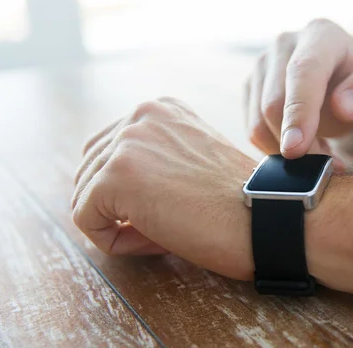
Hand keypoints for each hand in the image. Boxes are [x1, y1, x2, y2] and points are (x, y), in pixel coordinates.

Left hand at [71, 97, 255, 279]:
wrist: (267, 213)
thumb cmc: (239, 199)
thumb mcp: (192, 161)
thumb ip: (153, 160)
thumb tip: (103, 193)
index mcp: (160, 109)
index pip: (109, 149)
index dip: (130, 190)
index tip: (169, 206)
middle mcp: (140, 115)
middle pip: (90, 169)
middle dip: (117, 207)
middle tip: (164, 225)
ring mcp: (126, 143)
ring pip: (84, 195)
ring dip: (116, 223)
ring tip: (162, 234)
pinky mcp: (116, 177)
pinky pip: (85, 218)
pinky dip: (112, 240)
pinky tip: (155, 242)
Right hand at [245, 18, 352, 158]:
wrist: (351, 76)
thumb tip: (343, 106)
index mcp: (322, 35)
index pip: (302, 73)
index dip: (298, 112)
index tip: (297, 149)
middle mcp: (285, 43)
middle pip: (273, 102)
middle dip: (298, 144)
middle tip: (329, 164)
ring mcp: (263, 65)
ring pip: (258, 120)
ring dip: (287, 150)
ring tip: (323, 152)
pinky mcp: (252, 88)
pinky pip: (253, 129)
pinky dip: (276, 149)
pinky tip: (305, 146)